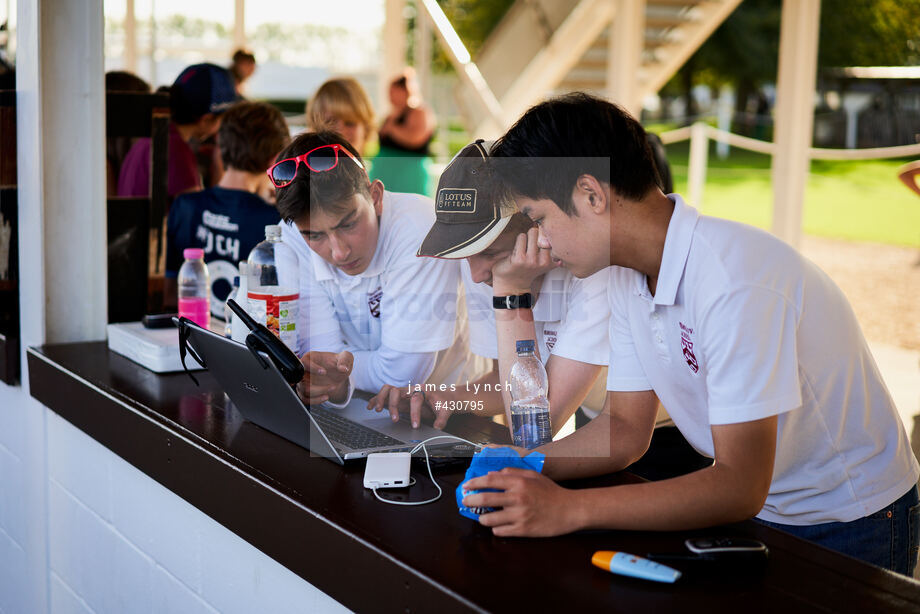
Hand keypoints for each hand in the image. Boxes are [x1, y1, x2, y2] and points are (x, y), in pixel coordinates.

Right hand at [296, 351, 352, 404]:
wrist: (338, 374)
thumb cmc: (338, 363)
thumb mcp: (345, 357)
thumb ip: (345, 360)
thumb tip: (343, 368)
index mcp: (310, 358)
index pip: (304, 362)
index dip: (313, 368)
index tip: (324, 372)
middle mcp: (304, 370)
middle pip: (302, 380)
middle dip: (317, 386)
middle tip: (333, 386)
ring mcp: (303, 381)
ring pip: (304, 391)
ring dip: (318, 393)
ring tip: (332, 390)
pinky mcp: (305, 391)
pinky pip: (305, 399)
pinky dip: (316, 400)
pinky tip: (326, 396)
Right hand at [366, 385, 453, 428]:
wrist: (443, 398)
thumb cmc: (444, 402)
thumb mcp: (447, 410)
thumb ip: (442, 419)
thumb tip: (437, 427)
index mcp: (423, 391)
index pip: (416, 399)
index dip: (415, 413)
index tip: (415, 426)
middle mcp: (411, 390)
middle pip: (397, 390)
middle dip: (393, 405)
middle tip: (395, 419)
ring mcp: (403, 394)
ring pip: (388, 390)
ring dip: (380, 398)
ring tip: (377, 409)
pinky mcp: (399, 399)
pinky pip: (385, 396)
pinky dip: (376, 400)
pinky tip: (370, 407)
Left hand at [460, 468, 579, 536]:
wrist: (570, 510)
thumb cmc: (551, 492)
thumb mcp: (533, 476)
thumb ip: (513, 472)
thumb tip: (494, 474)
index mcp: (519, 483)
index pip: (490, 480)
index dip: (474, 483)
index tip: (466, 486)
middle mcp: (517, 498)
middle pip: (485, 498)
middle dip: (470, 501)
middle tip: (465, 502)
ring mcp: (519, 515)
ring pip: (489, 518)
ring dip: (482, 518)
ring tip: (483, 516)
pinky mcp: (523, 530)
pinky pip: (500, 531)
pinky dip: (496, 529)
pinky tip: (498, 526)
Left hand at [491, 227, 558, 294]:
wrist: (511, 286)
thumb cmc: (525, 270)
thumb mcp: (542, 261)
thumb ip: (546, 247)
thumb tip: (548, 226)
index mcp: (552, 261)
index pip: (554, 237)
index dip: (547, 232)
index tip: (543, 233)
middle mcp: (544, 261)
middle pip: (543, 232)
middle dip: (535, 234)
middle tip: (530, 242)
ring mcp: (532, 260)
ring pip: (532, 233)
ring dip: (526, 237)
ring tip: (523, 248)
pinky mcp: (519, 258)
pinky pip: (521, 237)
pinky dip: (518, 241)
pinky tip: (516, 251)